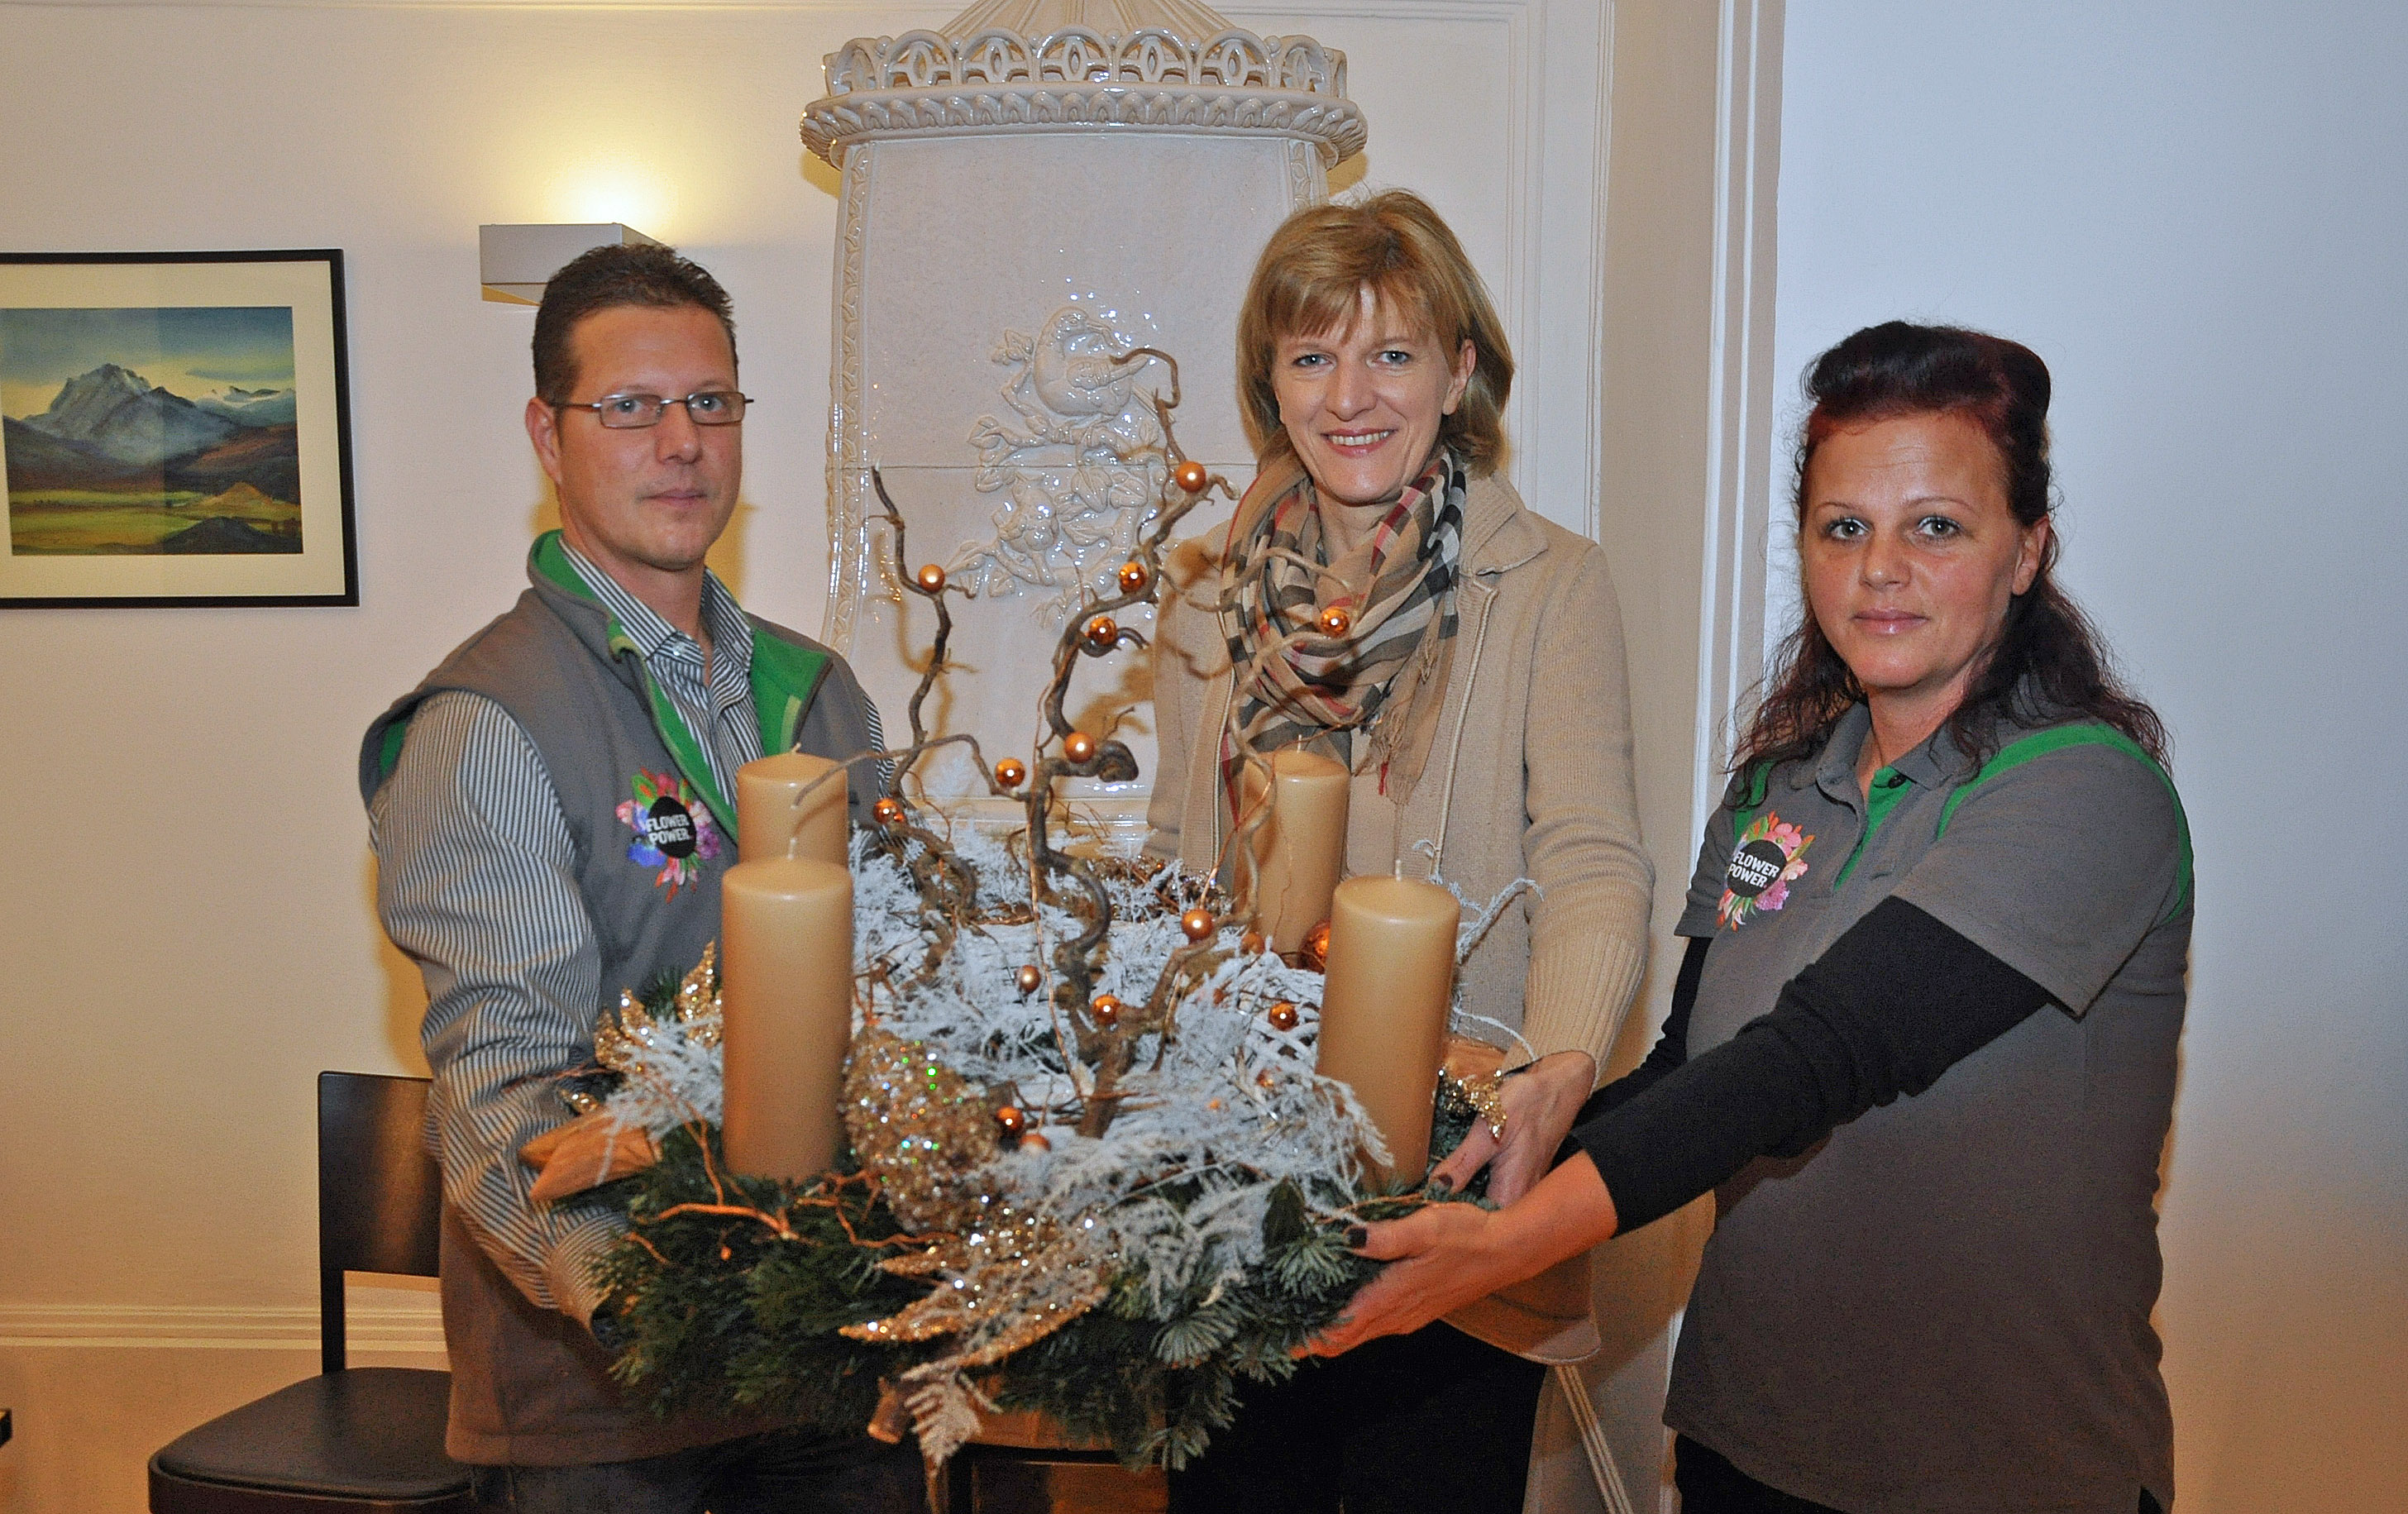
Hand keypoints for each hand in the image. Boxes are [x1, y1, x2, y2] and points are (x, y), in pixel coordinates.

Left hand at [1304, 1153, 1622, 1357]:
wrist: (1508, 1252)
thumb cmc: (1467, 1236)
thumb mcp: (1424, 1227)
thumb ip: (1384, 1236)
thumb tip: (1345, 1237)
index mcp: (1392, 1298)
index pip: (1340, 1330)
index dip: (1309, 1337)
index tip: (1279, 1339)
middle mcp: (1397, 1315)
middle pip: (1346, 1338)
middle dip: (1313, 1339)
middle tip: (1279, 1330)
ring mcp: (1409, 1315)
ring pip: (1361, 1333)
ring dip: (1333, 1331)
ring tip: (1301, 1318)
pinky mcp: (1419, 1308)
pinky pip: (1377, 1324)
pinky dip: (1353, 1322)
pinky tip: (1344, 1304)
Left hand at [1428, 1049, 1594, 1204]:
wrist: (1559, 1087)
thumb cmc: (1527, 1104)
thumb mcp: (1487, 1131)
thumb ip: (1462, 1164)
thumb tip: (1436, 1188)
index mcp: (1511, 1194)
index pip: (1473, 1226)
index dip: (1446, 1218)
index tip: (1421, 1205)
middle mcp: (1520, 1199)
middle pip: (1478, 1220)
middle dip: (1450, 1209)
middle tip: (1422, 1195)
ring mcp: (1522, 1190)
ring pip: (1484, 1206)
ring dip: (1460, 1198)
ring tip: (1432, 1188)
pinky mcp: (1520, 1179)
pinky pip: (1492, 1192)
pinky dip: (1473, 1187)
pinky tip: (1456, 1176)